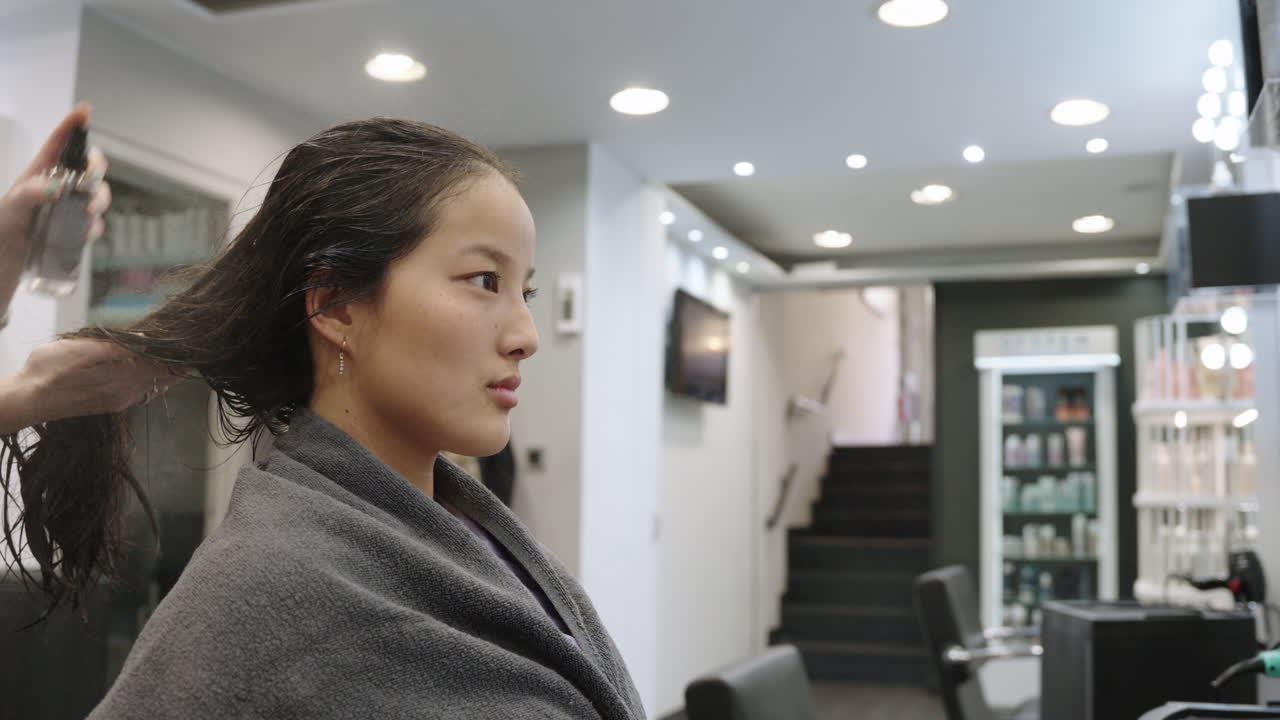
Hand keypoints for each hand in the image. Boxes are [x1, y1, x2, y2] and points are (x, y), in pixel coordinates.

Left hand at [0, 103, 111, 314]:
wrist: (0, 269)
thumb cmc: (0, 235)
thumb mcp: (10, 210)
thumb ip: (30, 194)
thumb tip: (58, 187)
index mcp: (37, 175)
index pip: (58, 144)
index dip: (73, 126)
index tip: (85, 111)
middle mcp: (54, 189)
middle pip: (87, 167)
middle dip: (96, 171)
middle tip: (91, 184)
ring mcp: (65, 211)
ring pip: (96, 195)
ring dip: (100, 201)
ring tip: (88, 216)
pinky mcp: (72, 233)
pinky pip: (95, 224)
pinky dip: (96, 228)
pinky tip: (85, 235)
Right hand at [5, 338, 176, 430]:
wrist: (28, 399)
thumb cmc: (49, 369)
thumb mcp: (81, 348)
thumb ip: (114, 345)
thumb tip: (143, 339)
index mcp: (121, 375)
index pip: (161, 364)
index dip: (176, 355)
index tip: (190, 347)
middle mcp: (126, 391)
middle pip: (161, 376)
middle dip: (174, 363)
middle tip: (186, 351)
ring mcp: (119, 400)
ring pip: (153, 385)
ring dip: (164, 373)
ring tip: (175, 361)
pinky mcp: (111, 406)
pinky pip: (141, 393)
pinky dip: (150, 381)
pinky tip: (151, 374)